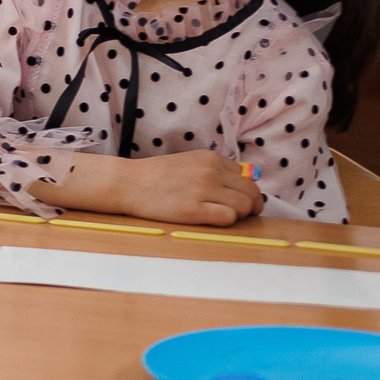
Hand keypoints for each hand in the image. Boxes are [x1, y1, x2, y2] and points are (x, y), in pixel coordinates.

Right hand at [107, 152, 267, 226]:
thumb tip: (243, 183)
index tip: (234, 199)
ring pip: (244, 207)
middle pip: (252, 193)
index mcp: (210, 158)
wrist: (127, 183)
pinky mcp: (195, 210)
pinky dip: (225, 221)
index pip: (247, 178)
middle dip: (250, 206)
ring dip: (238, 215)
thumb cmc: (156, 175)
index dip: (245, 192)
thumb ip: (214, 170)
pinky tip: (208, 217)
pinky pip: (228, 218)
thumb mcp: (189, 162)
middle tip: (236, 213)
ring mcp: (203, 190)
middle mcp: (210, 171)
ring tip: (218, 214)